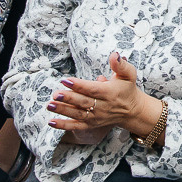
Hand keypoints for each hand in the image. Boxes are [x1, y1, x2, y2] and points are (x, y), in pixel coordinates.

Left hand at [47, 52, 161, 138]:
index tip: (65, 80)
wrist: (131, 110)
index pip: (92, 89)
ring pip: (78, 114)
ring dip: (63, 110)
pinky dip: (64, 125)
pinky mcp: (91, 124)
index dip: (79, 85)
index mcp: (110, 93)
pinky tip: (51, 122)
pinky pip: (76, 126)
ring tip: (49, 105)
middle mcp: (102, 107)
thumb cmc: (127, 88)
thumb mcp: (129, 74)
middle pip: (83, 102)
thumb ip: (121, 65)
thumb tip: (114, 55)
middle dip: (69, 98)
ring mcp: (96, 117)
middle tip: (55, 93)